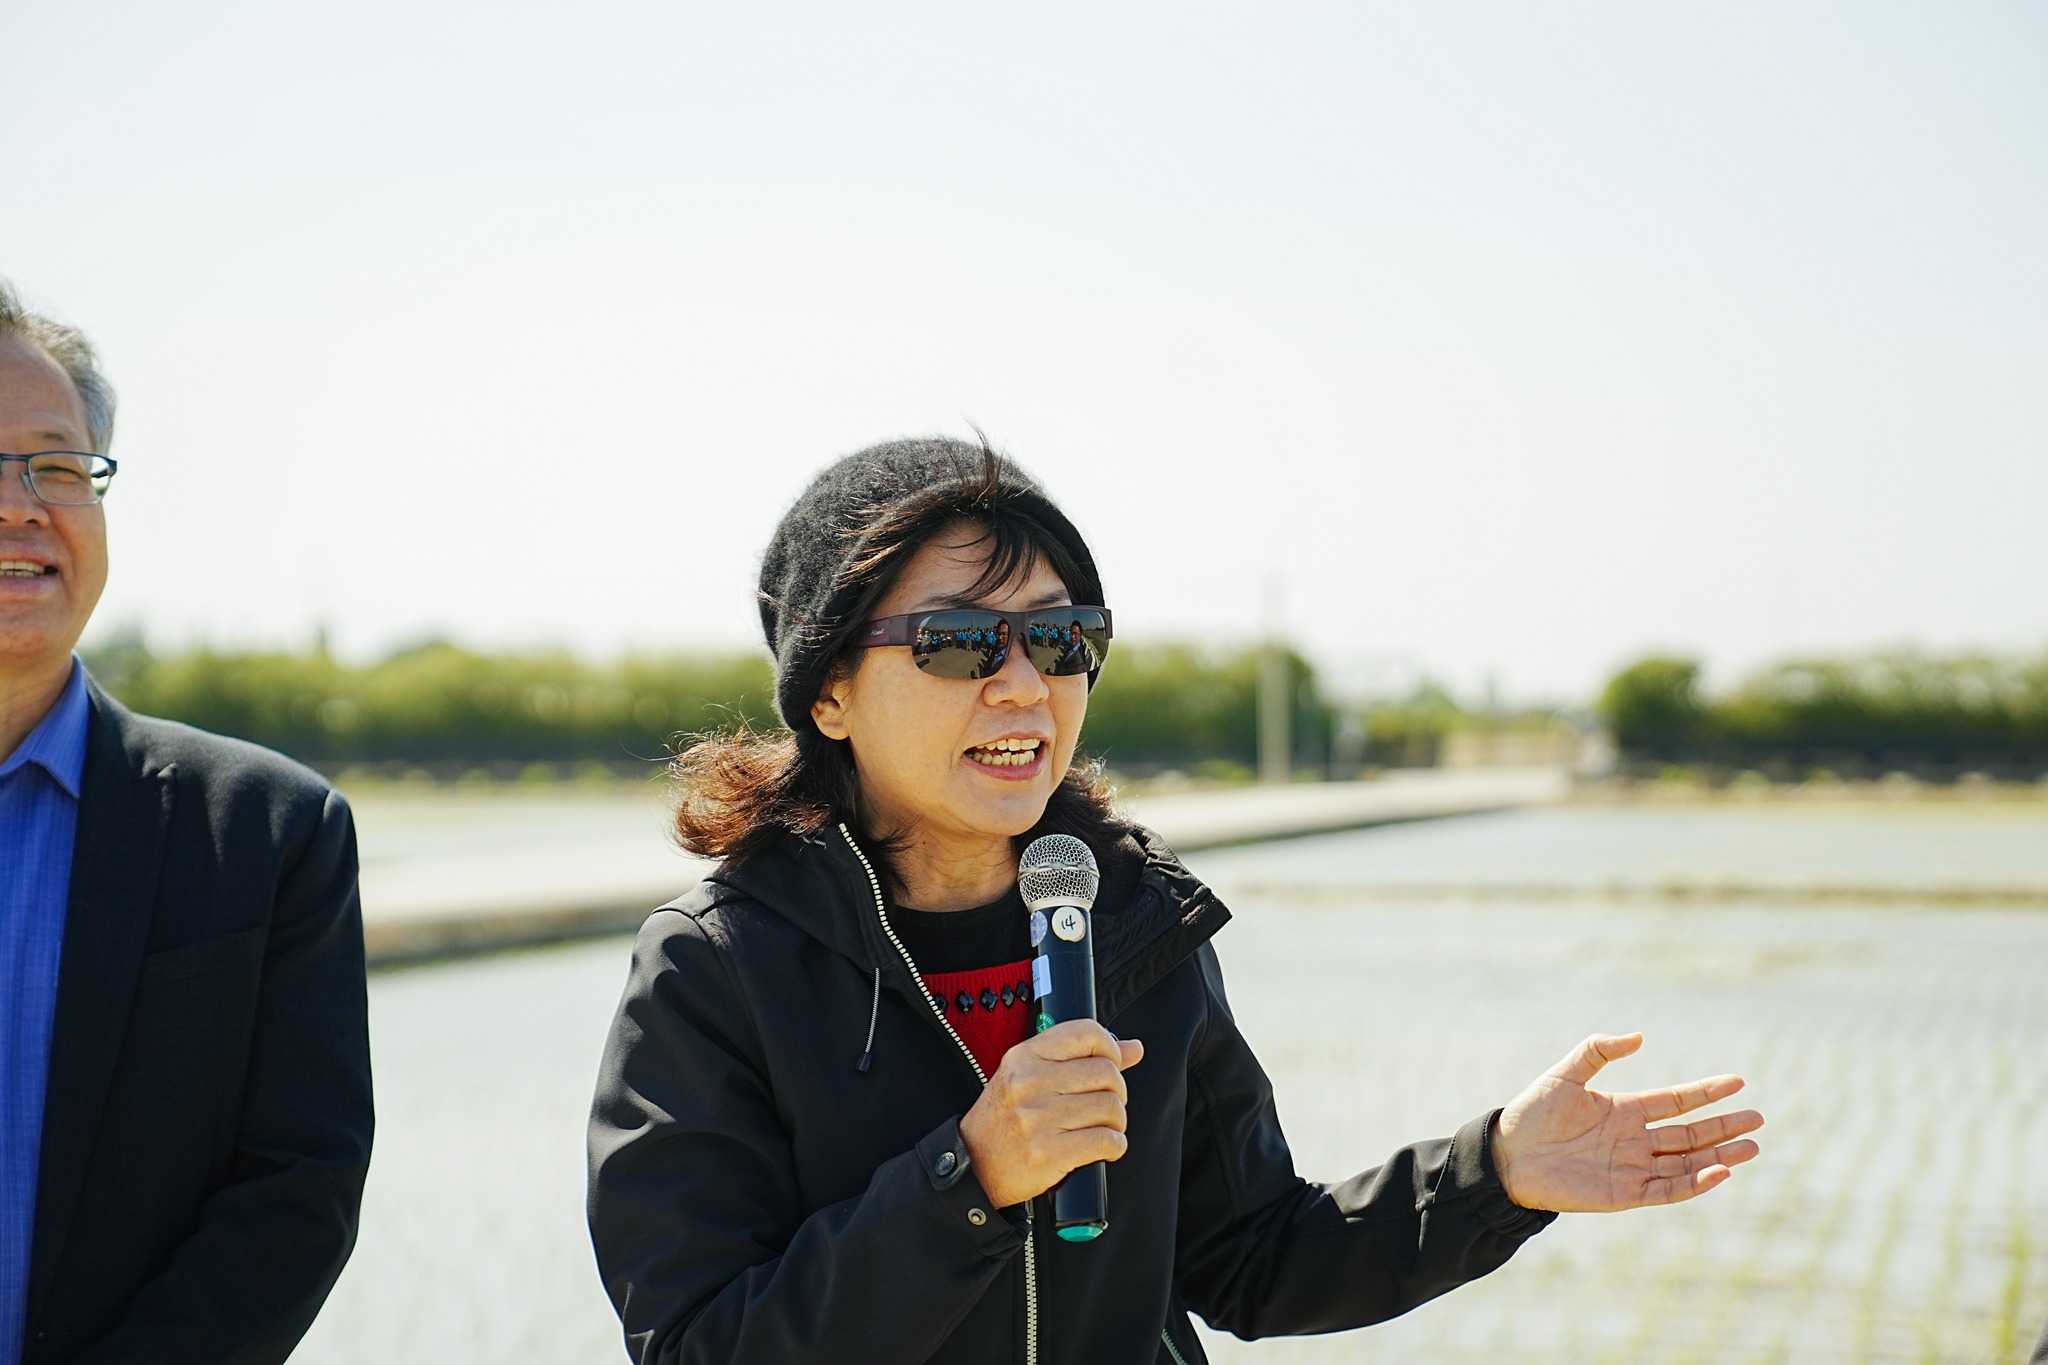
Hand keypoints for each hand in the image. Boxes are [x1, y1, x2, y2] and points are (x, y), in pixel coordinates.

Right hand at [958, 1021, 1143, 1209]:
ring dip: (1117, 1121)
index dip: (1110, 1048)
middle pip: (1106, 1073)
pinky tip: (1103, 1146)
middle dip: (1117, 1091)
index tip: (1111, 1064)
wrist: (974, 1166)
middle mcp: (1030, 1083)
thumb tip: (1133, 1048)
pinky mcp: (1050, 1153)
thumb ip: (1080, 1058)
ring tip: (1103, 1126)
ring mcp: (1039, 1118)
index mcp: (1025, 1057)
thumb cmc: (1004, 1119)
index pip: (1086, 1033)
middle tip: (1106, 1104)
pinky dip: (1114, 1145)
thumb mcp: (1029, 1076)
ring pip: (1110, 1107)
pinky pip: (1106, 1141)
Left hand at [1491, 1033, 1762, 1212]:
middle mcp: (1634, 1140)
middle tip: (1758, 1119)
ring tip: (1752, 1146)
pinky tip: (1720, 1171)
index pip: (1676, 1101)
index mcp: (1624, 1110)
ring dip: (1719, 1155)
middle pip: (1690, 1134)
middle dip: (1724, 1127)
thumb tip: (1639, 1037)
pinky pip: (1668, 1189)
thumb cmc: (1531, 1113)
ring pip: (1687, 1162)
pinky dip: (1695, 1182)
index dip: (1706, 1092)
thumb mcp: (1566, 1073)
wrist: (1506, 1156)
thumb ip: (1599, 1051)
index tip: (1738, 1082)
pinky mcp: (1625, 1194)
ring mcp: (1632, 1168)